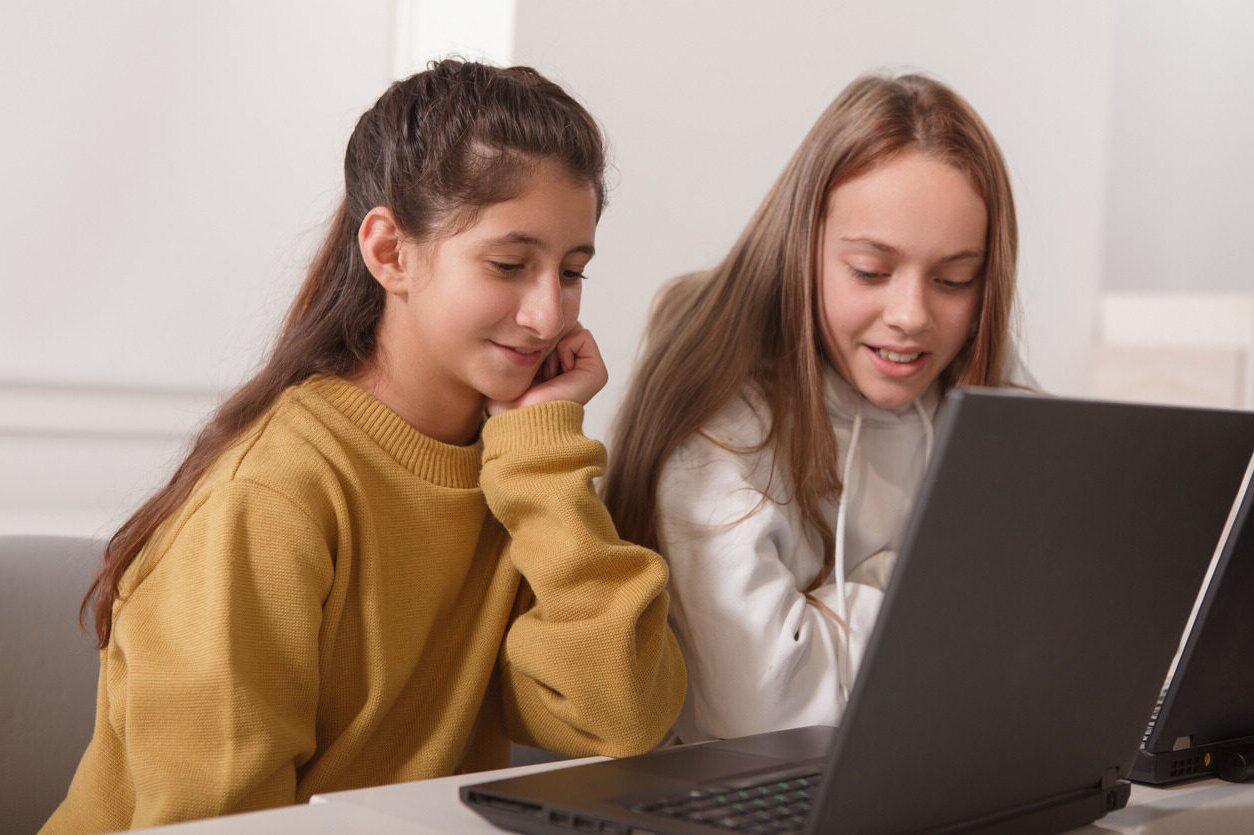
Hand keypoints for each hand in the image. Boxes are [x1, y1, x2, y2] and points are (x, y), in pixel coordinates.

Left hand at [486, 324, 607, 415]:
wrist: (518, 420)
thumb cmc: (508, 399)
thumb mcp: (512, 361)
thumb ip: (524, 339)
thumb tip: (534, 318)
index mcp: (557, 368)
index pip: (550, 330)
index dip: (534, 336)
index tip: (524, 363)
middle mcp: (573, 369)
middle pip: (561, 328)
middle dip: (543, 340)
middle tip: (534, 369)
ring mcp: (587, 371)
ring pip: (570, 329)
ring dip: (551, 345)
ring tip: (543, 373)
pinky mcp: (597, 373)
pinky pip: (582, 336)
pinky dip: (565, 347)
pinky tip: (555, 371)